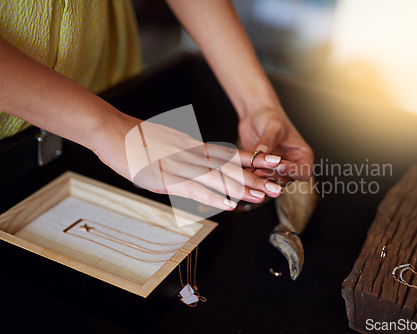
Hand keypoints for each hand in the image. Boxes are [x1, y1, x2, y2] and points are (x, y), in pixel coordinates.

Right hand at [92, 114, 306, 210]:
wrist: (111, 130)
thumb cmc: (134, 139)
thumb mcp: (164, 145)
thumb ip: (182, 155)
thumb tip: (194, 166)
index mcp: (191, 146)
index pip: (226, 155)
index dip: (249, 162)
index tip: (269, 166)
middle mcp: (190, 153)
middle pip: (228, 167)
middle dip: (254, 177)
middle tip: (276, 185)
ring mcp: (179, 165)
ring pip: (216, 178)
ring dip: (241, 189)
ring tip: (262, 196)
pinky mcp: (165, 177)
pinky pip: (194, 188)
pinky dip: (214, 196)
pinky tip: (229, 204)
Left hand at [238, 106, 313, 183]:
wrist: (255, 116)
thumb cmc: (270, 117)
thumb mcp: (272, 126)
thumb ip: (268, 141)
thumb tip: (262, 153)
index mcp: (302, 155)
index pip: (304, 171)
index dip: (293, 171)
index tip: (280, 164)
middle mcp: (291, 165)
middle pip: (286, 180)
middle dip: (273, 176)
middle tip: (260, 169)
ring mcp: (276, 170)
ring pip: (272, 183)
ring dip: (261, 179)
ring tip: (251, 170)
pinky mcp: (262, 171)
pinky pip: (258, 178)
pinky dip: (251, 176)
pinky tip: (244, 170)